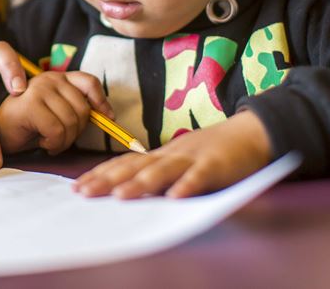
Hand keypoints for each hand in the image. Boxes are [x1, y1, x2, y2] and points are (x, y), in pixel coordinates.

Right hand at [0, 53, 111, 154]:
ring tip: (49, 140)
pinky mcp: (30, 105)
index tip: (107, 117)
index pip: (89, 82)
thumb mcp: (58, 113)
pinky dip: (53, 143)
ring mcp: (38, 89)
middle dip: (77, 131)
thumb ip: (77, 108)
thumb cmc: (31, 126)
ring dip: (64, 140)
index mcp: (59, 78)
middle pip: (83, 108)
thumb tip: (108, 115)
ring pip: (71, 122)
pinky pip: (56, 131)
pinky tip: (41, 141)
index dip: (101, 101)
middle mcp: (49, 78)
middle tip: (60, 138)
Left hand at [73, 111, 271, 198]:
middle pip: (135, 166)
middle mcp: (172, 154)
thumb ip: (158, 171)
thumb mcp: (180, 159)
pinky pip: (200, 176)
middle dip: (107, 180)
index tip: (77, 186)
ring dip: (140, 183)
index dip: (101, 174)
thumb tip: (127, 188)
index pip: (125, 163)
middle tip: (83, 193)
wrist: (251, 132)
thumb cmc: (212, 150)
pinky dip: (187, 185)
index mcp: (161, 154)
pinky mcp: (216, 165)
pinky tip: (175, 197)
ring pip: (162, 170)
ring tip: (119, 196)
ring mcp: (193, 158)